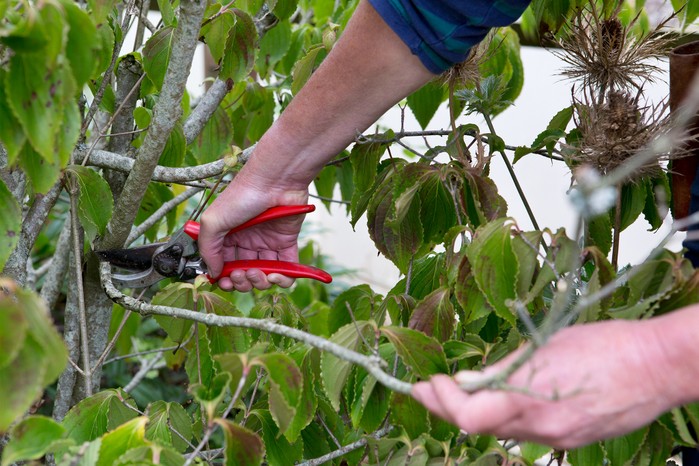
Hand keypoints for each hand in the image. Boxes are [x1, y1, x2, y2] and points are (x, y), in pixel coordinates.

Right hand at [198, 172, 308, 291]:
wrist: (275, 181)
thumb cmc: (243, 195)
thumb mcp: (213, 221)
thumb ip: (208, 249)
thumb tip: (212, 272)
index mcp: (228, 236)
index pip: (224, 264)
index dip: (223, 277)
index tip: (223, 281)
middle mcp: (247, 241)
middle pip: (243, 273)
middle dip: (240, 281)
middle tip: (240, 275)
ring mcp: (267, 243)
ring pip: (263, 275)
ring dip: (259, 282)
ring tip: (256, 273)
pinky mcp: (287, 243)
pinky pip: (286, 270)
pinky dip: (282, 280)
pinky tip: (275, 275)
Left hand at [412, 320, 675, 448]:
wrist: (657, 367)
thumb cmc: (604, 345)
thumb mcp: (545, 346)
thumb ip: (504, 369)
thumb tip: (469, 380)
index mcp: (531, 398)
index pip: (468, 416)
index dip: (441, 401)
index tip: (429, 381)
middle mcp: (541, 427)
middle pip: (477, 427)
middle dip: (446, 408)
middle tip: (425, 389)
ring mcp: (558, 438)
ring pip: (500, 431)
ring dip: (474, 413)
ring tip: (455, 391)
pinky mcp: (571, 440)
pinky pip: (526, 432)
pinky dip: (504, 416)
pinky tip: (500, 398)